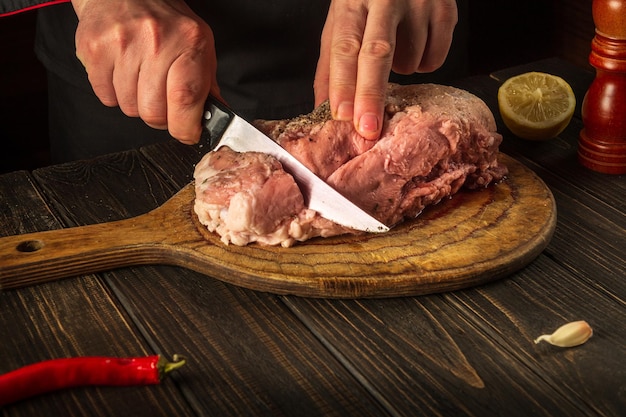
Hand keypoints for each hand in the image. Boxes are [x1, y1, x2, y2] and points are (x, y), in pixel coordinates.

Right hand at [72, 0, 218, 143]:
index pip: (186, 100)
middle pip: (153, 112)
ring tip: (140, 79)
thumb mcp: (199, 46)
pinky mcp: (94, 49)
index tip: (187, 133)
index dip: (186, 128)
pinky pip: (106, 98)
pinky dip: (115, 95)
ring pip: (129, 108)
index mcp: (188, 42)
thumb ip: (208, 85)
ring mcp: (121, 44)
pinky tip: (122, 74)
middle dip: (160, 118)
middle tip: (162, 102)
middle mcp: (155, 41)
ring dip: (136, 104)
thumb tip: (218, 119)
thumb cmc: (166, 23)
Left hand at [314, 0, 457, 139]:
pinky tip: (417, 42)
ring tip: (397, 45)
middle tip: (368, 128)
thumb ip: (331, 65)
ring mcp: (418, 2)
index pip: (344, 47)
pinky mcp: (445, 10)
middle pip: (377, 53)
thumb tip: (322, 108)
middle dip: (371, 94)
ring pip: (409, 62)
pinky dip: (424, 63)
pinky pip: (434, 60)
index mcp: (352, 3)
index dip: (343, 83)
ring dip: (401, 70)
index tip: (342, 115)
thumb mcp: (343, 21)